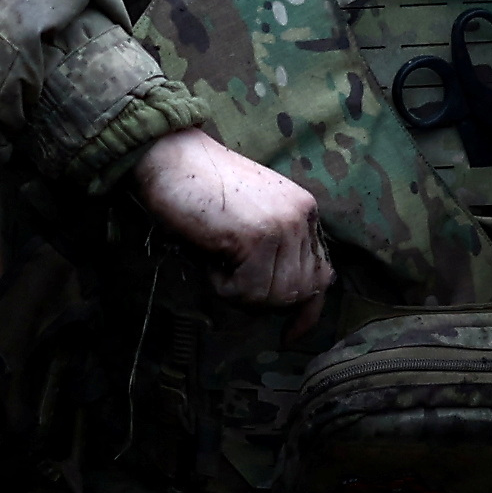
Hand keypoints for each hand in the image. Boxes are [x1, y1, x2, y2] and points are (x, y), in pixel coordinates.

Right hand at [134, 129, 328, 309]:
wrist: (169, 157)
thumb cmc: (198, 189)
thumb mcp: (251, 217)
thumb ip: (275, 248)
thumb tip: (285, 300)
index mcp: (304, 210)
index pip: (322, 274)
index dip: (307, 311)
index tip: (290, 335)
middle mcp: (302, 216)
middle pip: (297, 293)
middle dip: (261, 299)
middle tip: (228, 275)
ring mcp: (283, 225)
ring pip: (274, 297)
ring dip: (239, 293)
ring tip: (217, 261)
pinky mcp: (259, 237)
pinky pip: (247, 292)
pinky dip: (222, 286)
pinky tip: (210, 258)